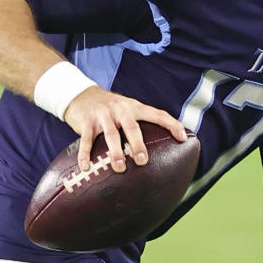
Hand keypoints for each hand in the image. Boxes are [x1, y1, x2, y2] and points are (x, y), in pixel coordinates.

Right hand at [64, 86, 188, 173]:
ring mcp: (102, 115)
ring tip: (119, 168)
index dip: (171, 124)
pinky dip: (85, 154)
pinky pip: (86, 140)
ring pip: (111, 135)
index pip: (157, 114)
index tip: (183, 138)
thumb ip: (139, 123)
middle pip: (132, 127)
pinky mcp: (86, 122)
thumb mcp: (126, 108)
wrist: (80, 94)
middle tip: (143, 161)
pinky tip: (86, 167)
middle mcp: (120, 109)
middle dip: (138, 144)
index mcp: (134, 107)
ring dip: (115, 152)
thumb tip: (160, 147)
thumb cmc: (108, 108)